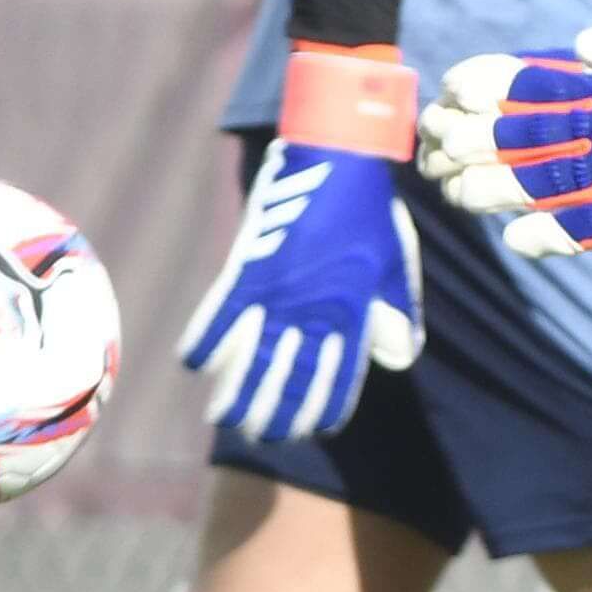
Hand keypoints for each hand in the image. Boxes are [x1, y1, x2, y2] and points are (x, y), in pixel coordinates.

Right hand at [178, 134, 421, 444]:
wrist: (339, 154)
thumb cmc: (370, 210)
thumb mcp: (396, 264)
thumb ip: (398, 313)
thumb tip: (397, 361)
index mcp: (352, 312)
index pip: (338, 376)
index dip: (325, 406)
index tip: (314, 430)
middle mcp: (314, 310)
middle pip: (290, 376)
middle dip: (276, 413)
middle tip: (261, 436)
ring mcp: (279, 291)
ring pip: (253, 357)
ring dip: (237, 393)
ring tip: (223, 420)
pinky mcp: (248, 267)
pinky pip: (221, 313)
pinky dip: (205, 339)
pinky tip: (193, 365)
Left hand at [421, 27, 591, 254]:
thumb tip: (577, 43)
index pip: (528, 84)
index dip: (482, 86)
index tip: (449, 90)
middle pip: (517, 136)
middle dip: (466, 139)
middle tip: (432, 144)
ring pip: (532, 184)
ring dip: (484, 190)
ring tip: (453, 192)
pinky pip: (575, 230)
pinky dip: (540, 233)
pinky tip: (512, 237)